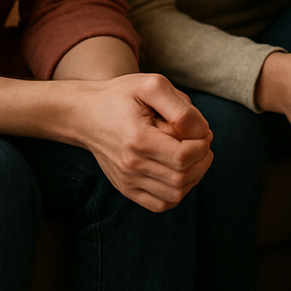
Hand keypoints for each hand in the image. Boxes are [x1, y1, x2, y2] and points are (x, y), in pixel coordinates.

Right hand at [67, 73, 212, 212]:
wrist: (86, 113)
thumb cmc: (122, 95)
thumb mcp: (153, 86)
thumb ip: (181, 107)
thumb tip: (202, 131)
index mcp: (138, 140)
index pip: (183, 157)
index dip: (203, 145)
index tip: (204, 130)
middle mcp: (131, 166)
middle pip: (182, 178)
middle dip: (203, 159)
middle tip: (203, 140)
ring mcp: (127, 181)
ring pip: (175, 195)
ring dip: (195, 176)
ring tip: (194, 154)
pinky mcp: (126, 189)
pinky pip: (161, 204)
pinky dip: (179, 191)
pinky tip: (181, 170)